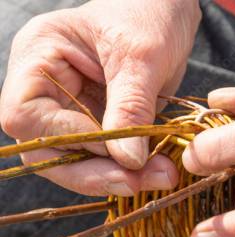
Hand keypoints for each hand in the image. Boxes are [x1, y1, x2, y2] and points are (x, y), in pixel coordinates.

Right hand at [0, 0, 200, 194]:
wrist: (168, 9)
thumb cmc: (149, 11)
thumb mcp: (141, 55)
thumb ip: (130, 107)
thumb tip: (128, 162)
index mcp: (39, 58)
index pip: (26, 117)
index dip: (67, 140)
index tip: (115, 147)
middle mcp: (48, 89)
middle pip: (47, 150)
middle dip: (93, 173)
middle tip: (138, 182)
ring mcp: (72, 110)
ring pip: (75, 162)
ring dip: (115, 178)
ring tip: (159, 176)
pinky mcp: (98, 124)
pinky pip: (103, 159)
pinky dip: (128, 171)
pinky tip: (155, 172)